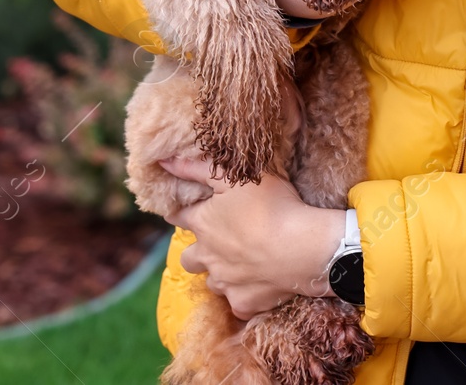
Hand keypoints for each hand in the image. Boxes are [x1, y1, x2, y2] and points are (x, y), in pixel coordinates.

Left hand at [160, 156, 343, 318]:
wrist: (302, 248)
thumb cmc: (270, 206)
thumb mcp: (233, 176)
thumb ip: (197, 168)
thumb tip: (163, 161)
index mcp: (203, 225)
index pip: (180, 218)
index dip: (180, 213)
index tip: (181, 212)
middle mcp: (208, 257)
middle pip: (188, 259)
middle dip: (195, 252)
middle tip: (213, 245)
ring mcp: (226, 283)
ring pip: (213, 282)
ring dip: (220, 274)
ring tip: (239, 265)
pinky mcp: (244, 303)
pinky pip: (237, 304)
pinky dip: (244, 297)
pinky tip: (257, 289)